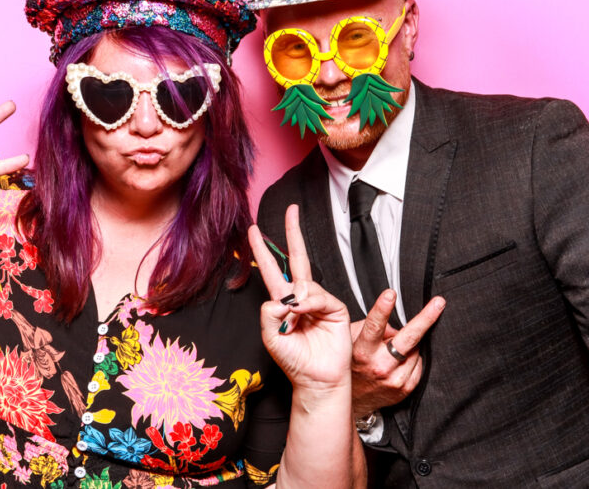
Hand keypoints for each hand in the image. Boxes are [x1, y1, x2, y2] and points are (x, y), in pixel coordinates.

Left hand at [250, 205, 351, 391]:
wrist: (316, 379)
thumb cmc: (293, 361)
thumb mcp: (271, 337)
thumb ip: (269, 314)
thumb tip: (284, 296)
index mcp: (283, 302)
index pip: (271, 270)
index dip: (262, 250)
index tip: (254, 230)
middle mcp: (301, 297)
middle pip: (297, 258)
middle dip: (293, 233)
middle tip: (292, 209)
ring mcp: (318, 301)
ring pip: (304, 284)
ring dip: (297, 299)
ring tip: (295, 319)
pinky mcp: (335, 308)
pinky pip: (318, 296)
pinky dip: (309, 303)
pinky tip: (304, 313)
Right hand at [350, 289, 445, 416]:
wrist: (352, 400)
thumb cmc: (352, 364)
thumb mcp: (352, 341)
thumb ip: (372, 328)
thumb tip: (396, 322)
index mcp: (363, 351)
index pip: (374, 326)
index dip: (382, 309)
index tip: (390, 294)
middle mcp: (379, 366)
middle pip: (408, 339)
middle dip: (426, 318)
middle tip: (439, 303)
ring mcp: (394, 379)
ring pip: (415, 350)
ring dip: (410, 345)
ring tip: (394, 350)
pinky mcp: (405, 388)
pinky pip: (419, 364)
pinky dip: (413, 358)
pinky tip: (401, 361)